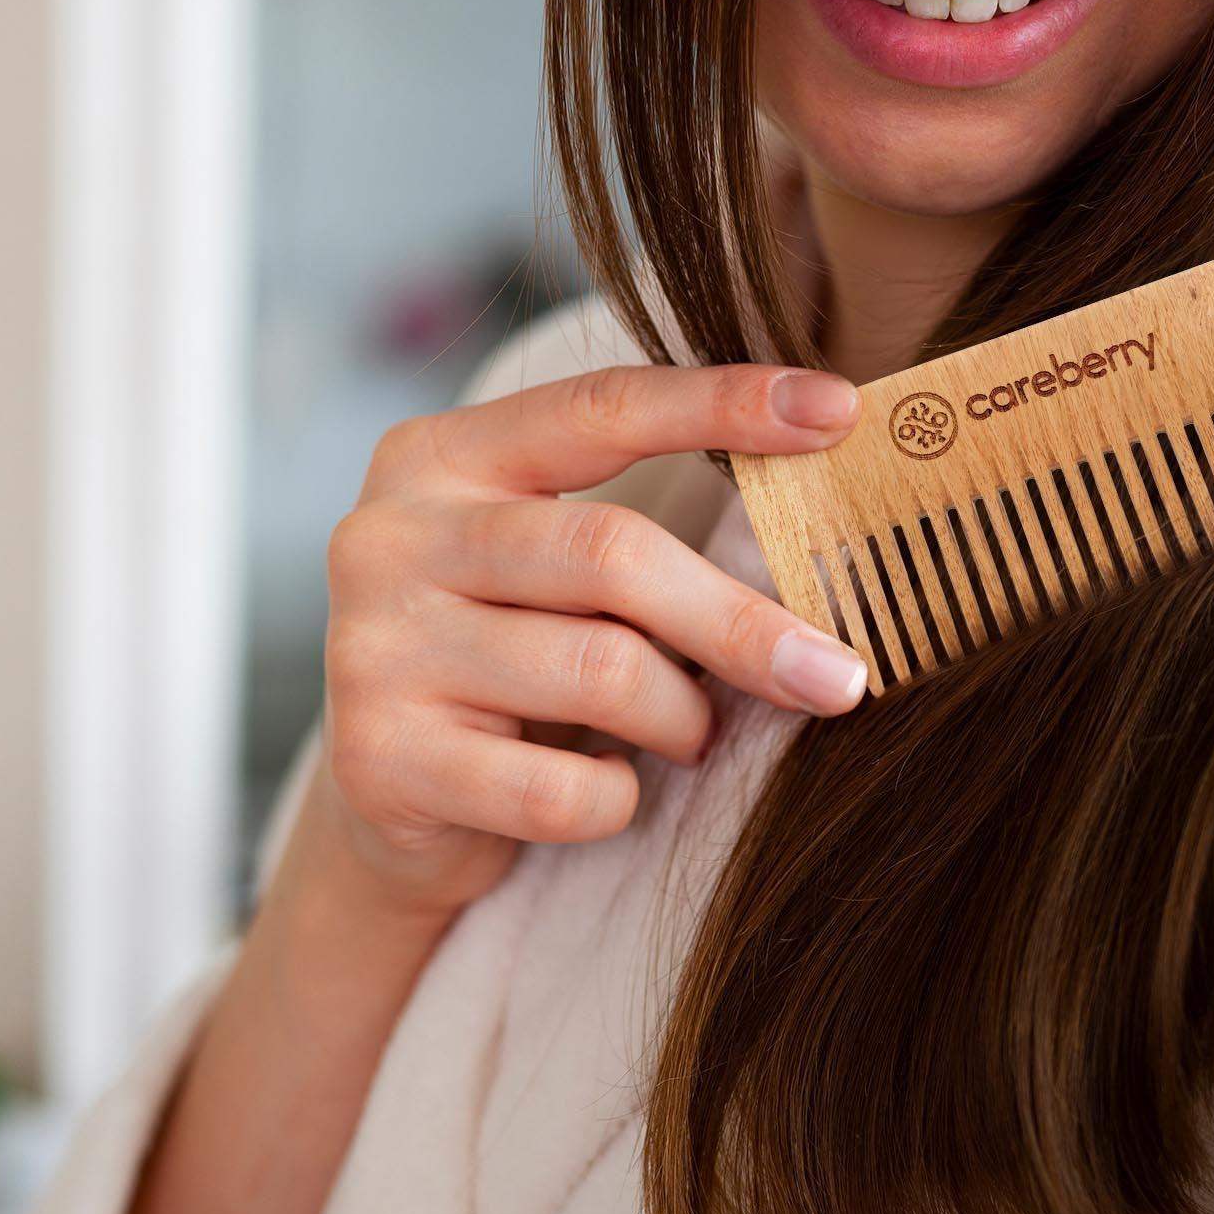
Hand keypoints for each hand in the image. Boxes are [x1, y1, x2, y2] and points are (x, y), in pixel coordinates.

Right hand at [307, 362, 866, 920]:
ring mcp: (375, 648)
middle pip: (613, 554)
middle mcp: (388, 536)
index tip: (838, 411)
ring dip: (683, 718)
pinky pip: (561, 789)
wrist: (386, 809)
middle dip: (743, 623)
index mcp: (439, 458)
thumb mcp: (556, 581)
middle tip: (836, 676)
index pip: (601, 408)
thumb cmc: (511, 672)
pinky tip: (611, 789)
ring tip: (692, 735)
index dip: (724, 404)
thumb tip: (824, 555)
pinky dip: (618, 799)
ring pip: (602, 672)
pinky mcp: (382, 760)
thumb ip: (640, 544)